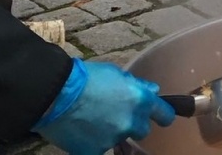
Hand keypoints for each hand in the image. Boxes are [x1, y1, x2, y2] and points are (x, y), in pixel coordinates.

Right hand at [36, 58, 175, 153]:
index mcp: (140, 100)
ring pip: (120, 139)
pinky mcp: (95, 151)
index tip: (160, 117)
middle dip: (132, 123)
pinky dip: (95, 142)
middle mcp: (131, 122)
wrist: (57, 93)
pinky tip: (84, 131)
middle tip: (116, 115)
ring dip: (113, 132)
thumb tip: (152, 90)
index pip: (165, 115)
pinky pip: (101, 149)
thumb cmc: (87, 78)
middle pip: (142, 130)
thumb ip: (136, 85)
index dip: (162, 116)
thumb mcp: (116, 74)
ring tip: (95, 120)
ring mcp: (113, 138)